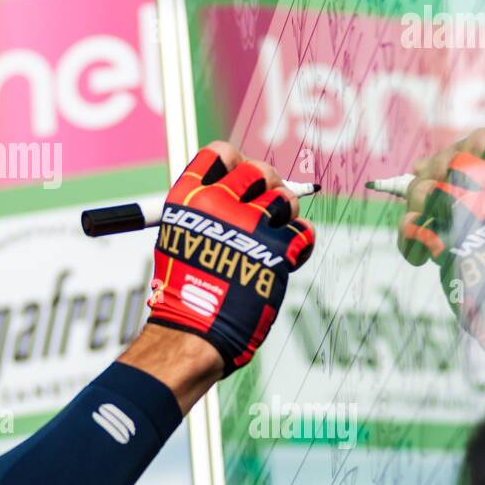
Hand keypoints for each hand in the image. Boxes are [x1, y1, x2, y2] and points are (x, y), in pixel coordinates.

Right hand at [147, 141, 315, 376]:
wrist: (194, 331)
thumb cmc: (185, 290)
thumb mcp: (180, 237)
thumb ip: (205, 208)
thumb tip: (238, 185)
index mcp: (188, 199)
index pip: (219, 153)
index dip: (236, 162)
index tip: (242, 180)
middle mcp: (217, 204)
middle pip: (258, 170)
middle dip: (268, 186)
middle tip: (266, 208)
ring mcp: (248, 225)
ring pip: (286, 199)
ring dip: (285, 216)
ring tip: (271, 239)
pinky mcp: (276, 249)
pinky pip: (303, 231)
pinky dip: (299, 244)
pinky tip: (284, 258)